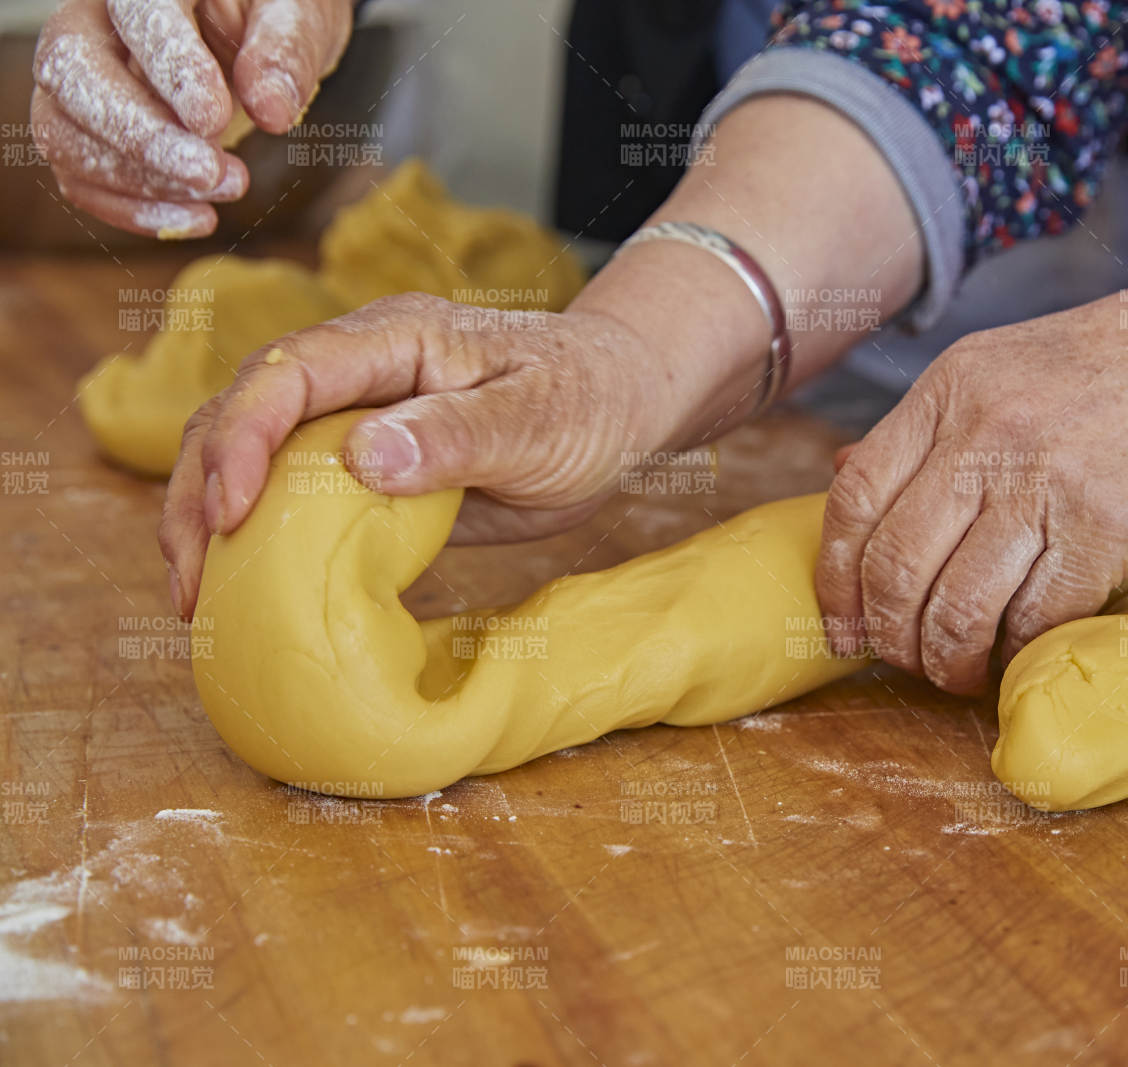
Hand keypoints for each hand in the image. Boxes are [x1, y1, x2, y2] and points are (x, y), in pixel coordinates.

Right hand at [31, 0, 354, 236]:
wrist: (254, 31)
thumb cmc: (270, 14)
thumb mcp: (298, 16)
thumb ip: (286, 50)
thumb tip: (272, 111)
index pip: (138, 14)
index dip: (172, 70)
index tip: (215, 121)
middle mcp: (93, 20)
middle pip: (72, 73)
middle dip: (142, 137)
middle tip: (212, 175)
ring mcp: (78, 77)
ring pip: (63, 130)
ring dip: (141, 181)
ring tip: (225, 190)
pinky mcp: (84, 128)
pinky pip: (78, 173)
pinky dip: (132, 209)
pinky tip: (197, 218)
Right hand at [160, 294, 681, 617]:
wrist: (618, 408)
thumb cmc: (587, 399)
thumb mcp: (538, 419)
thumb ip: (458, 435)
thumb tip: (364, 458)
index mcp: (393, 339)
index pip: (287, 373)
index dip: (244, 437)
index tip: (233, 512)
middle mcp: (356, 370)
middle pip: (238, 412)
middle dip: (197, 491)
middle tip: (190, 580)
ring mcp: (351, 417)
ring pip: (247, 454)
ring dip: (207, 520)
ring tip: (196, 598)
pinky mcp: (361, 467)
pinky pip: (290, 495)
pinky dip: (256, 540)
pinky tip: (242, 592)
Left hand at [815, 279, 1127, 693]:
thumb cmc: (1119, 373)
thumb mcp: (1002, 370)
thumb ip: (927, 431)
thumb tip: (840, 477)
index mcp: (949, 390)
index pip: (855, 498)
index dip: (835, 578)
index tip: (842, 624)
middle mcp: (984, 433)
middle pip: (896, 565)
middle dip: (889, 635)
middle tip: (902, 661)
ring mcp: (1043, 482)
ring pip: (958, 607)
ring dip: (948, 660)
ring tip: (957, 673)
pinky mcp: (1102, 531)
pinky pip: (1034, 619)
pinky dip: (1018, 652)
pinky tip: (1019, 655)